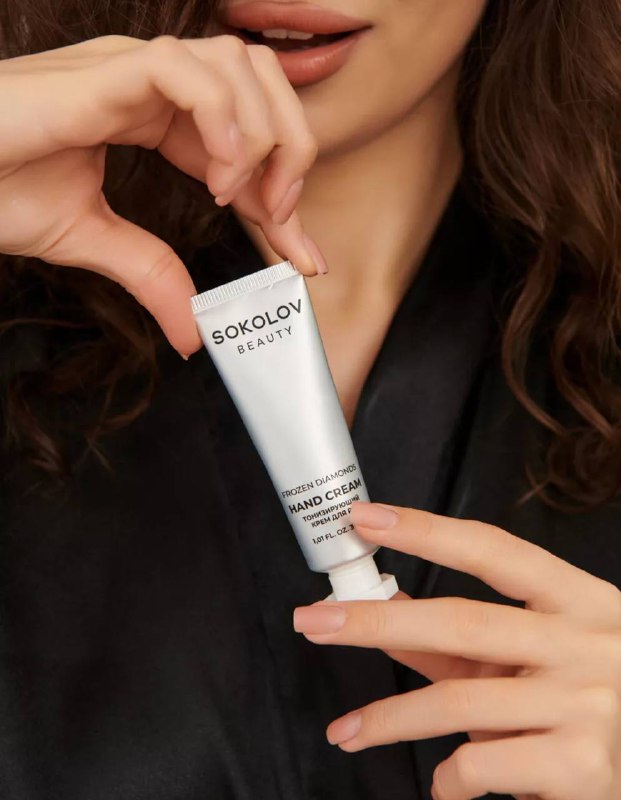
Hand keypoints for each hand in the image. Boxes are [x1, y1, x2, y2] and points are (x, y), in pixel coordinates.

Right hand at [0, 35, 320, 356]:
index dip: (284, 195)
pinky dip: (220, 122)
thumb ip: (150, 273)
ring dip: (262, 136)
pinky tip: (216, 176)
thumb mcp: (91, 240)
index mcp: (150, 113)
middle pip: (261, 81)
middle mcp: (149, 81)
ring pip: (237, 64)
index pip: (245, 139)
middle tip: (280, 220)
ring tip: (237, 197)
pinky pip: (186, 72)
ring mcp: (127, 68)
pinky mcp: (101, 72)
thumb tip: (192, 331)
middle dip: (292, 151)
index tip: (302, 256)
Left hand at [293, 500, 620, 799]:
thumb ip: (471, 639)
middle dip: (378, 622)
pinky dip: (451, 776)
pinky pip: (484, 763)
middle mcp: (582, 641)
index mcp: (577, 598)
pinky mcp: (582, 764)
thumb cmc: (593, 692)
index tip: (366, 519)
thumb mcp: (546, 650)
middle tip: (313, 621)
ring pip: (459, 701)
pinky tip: (447, 781)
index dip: (426, 530)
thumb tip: (392, 611)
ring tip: (345, 731)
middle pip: (461, 622)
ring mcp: (585, 702)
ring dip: (389, 719)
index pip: (493, 550)